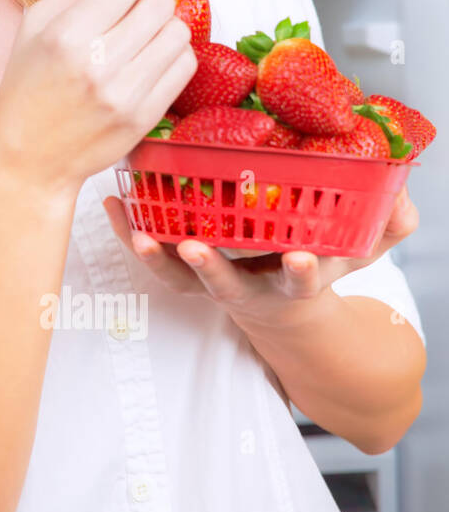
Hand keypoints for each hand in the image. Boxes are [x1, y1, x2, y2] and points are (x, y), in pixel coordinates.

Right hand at [0, 0, 196, 194]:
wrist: (30, 157)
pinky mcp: (145, 116)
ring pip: (178, 32)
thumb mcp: (32, 27)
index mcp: (66, 34)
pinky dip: (173, 55)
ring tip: (142, 37)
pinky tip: (150, 60)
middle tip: (135, 10)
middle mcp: (98, 62)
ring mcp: (125, 93)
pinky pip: (184, 66)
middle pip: (160, 2)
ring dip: (164, 27)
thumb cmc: (28, 89)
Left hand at [102, 185, 419, 324]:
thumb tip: (400, 199)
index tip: (300, 260)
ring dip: (154, 257)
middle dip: (208, 269)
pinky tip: (111, 203)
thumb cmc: (317, 265)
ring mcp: (210, 282)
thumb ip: (385, 228)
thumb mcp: (359, 252)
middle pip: (223, 284)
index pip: (300, 280)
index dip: (300, 271)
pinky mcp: (182, 270)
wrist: (282, 312)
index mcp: (293, 283)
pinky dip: (128, 230)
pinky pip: (151, 255)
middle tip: (190, 248)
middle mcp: (246, 287)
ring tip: (134, 232)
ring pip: (177, 279)